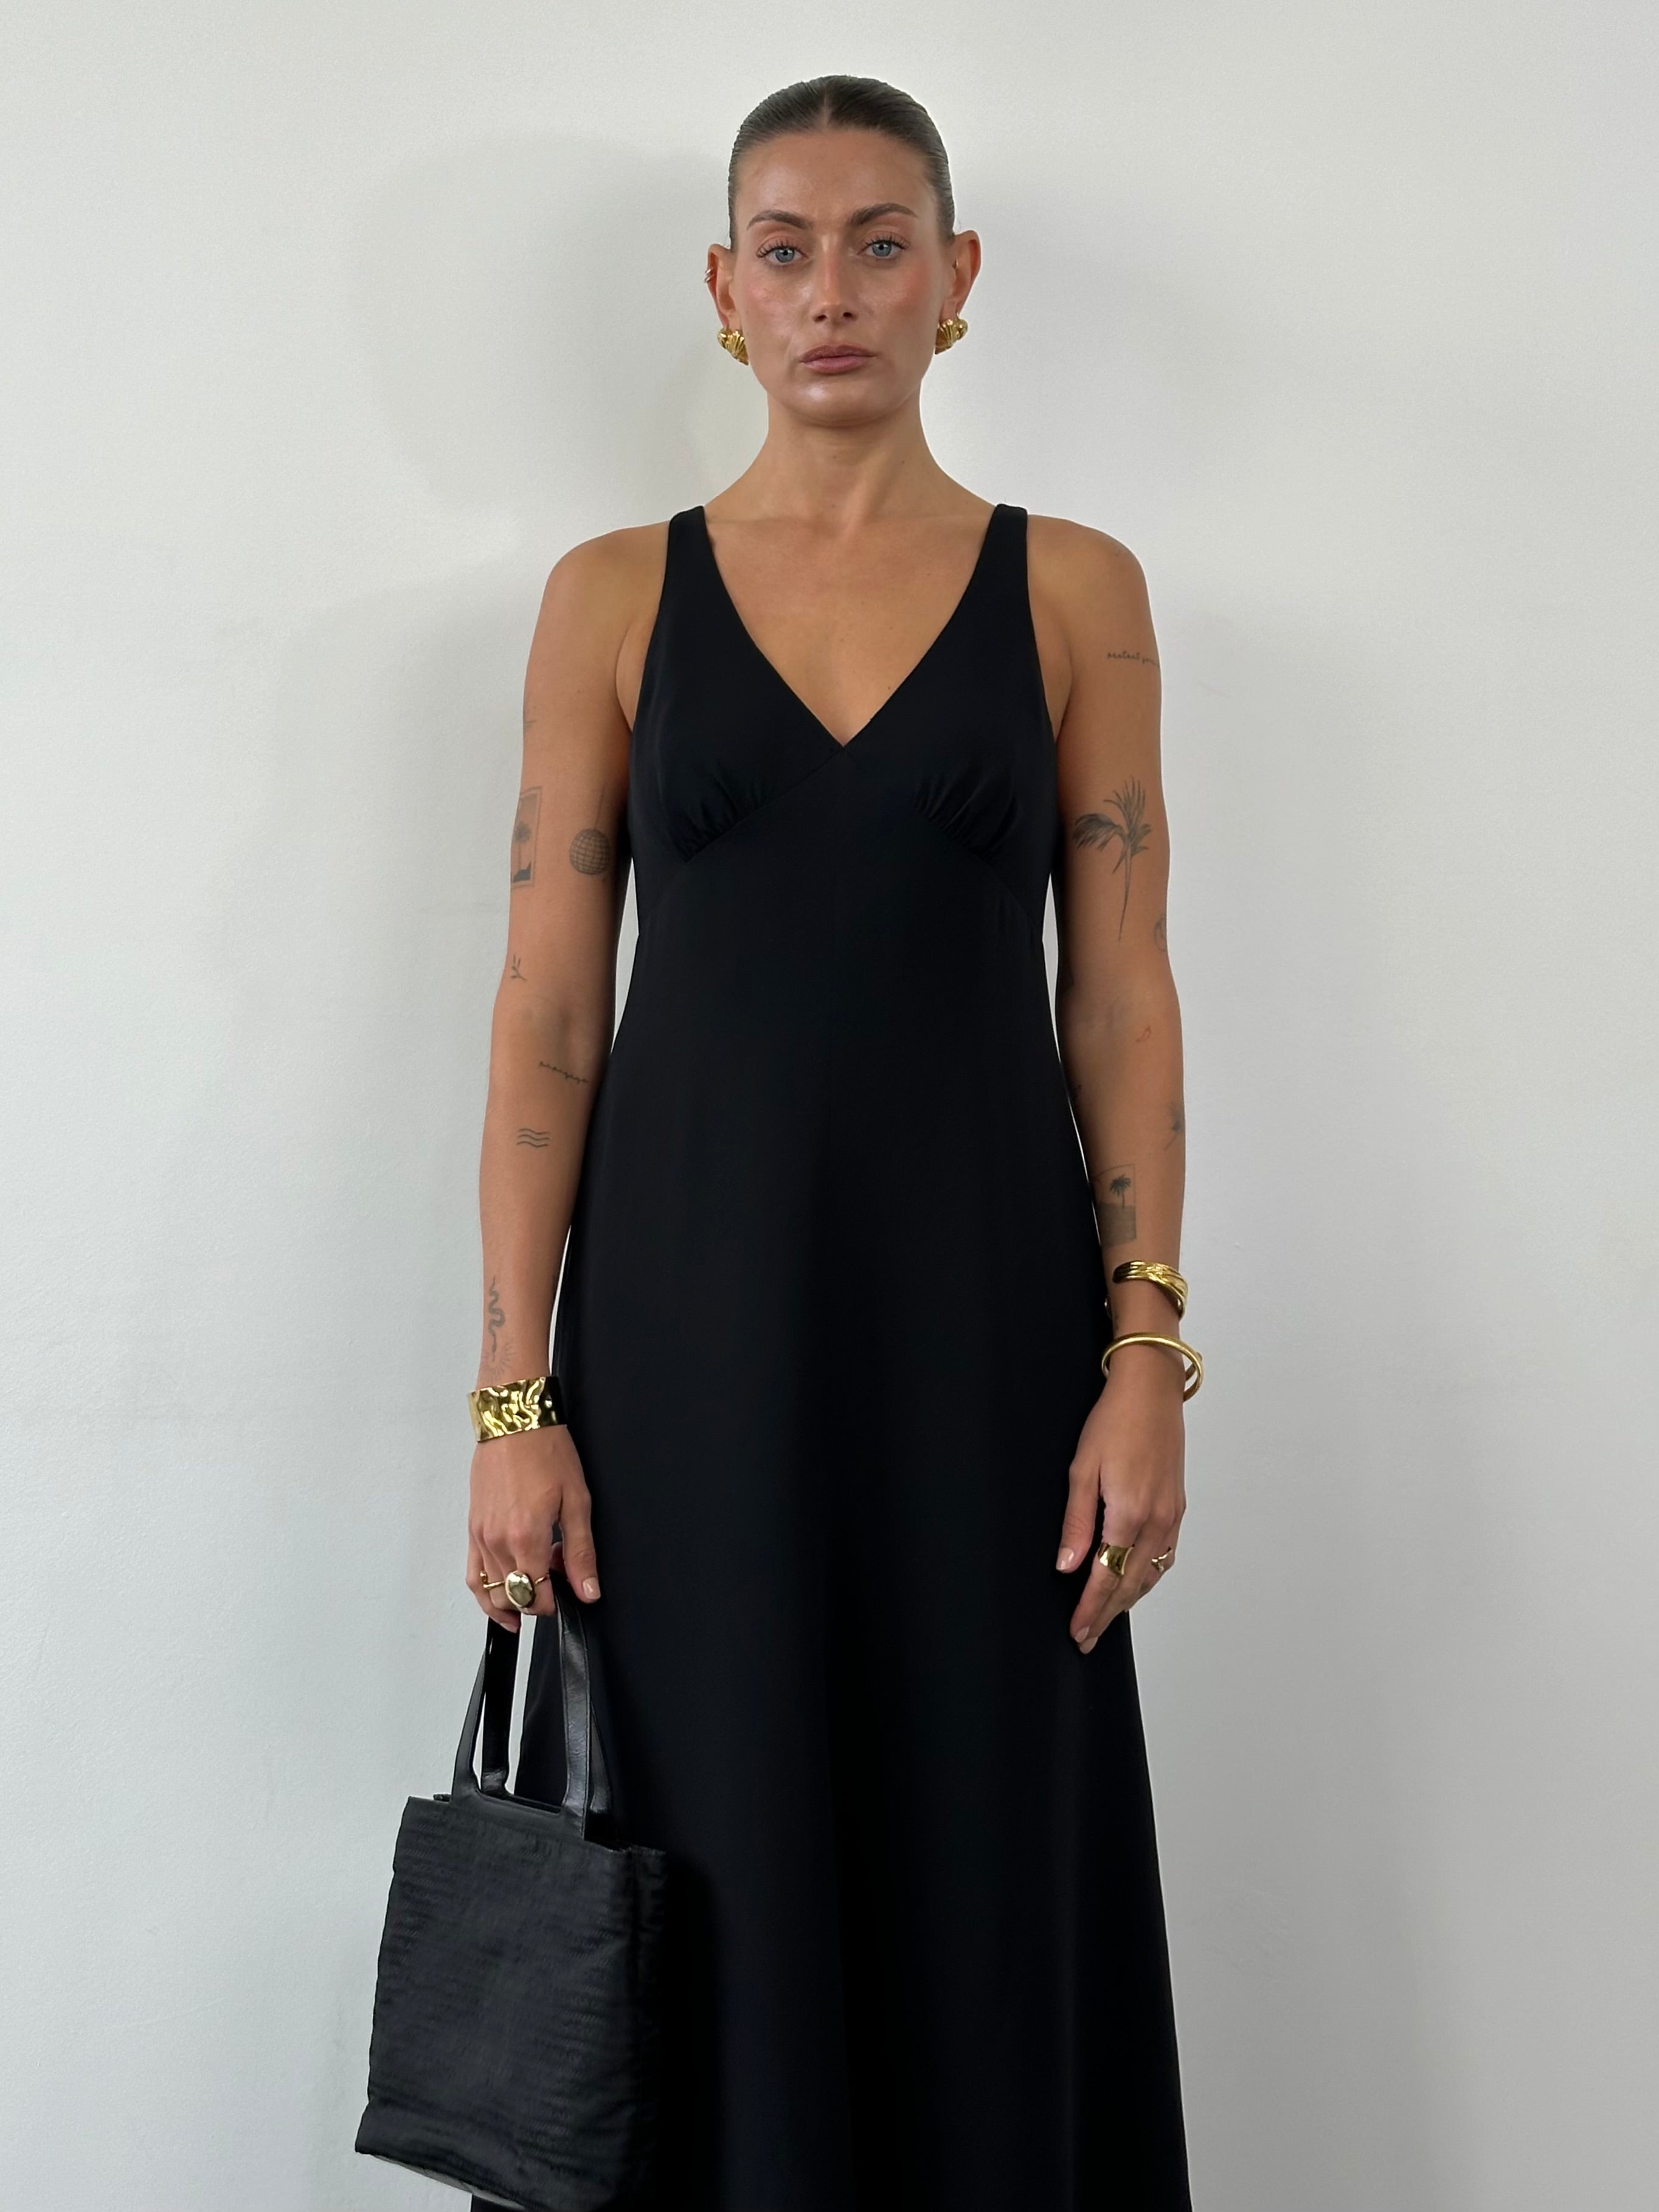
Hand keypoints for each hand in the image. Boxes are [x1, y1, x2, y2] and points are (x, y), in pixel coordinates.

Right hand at [466, 1422, 599, 1630]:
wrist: (514, 1422)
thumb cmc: (545, 1451)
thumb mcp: (576, 1501)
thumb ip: (581, 1552)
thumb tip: (588, 1590)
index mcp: (526, 1537)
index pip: (536, 1596)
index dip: (556, 1601)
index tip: (569, 1587)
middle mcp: (497, 1542)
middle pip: (514, 1597)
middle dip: (539, 1597)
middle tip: (557, 1574)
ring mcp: (480, 1537)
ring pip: (491, 1593)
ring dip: (515, 1598)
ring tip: (533, 1588)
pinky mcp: (472, 1529)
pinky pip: (473, 1576)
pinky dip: (486, 1593)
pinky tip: (502, 1597)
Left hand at [1054, 1347, 1185, 1652]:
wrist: (1151, 1389)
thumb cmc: (1113, 1421)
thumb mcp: (1082, 1469)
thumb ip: (1076, 1523)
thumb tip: (1067, 1566)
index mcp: (1129, 1514)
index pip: (1107, 1578)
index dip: (1091, 1609)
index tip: (1078, 1632)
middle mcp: (1156, 1521)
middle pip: (1131, 1584)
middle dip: (1107, 1614)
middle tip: (1087, 1638)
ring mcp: (1171, 1515)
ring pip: (1151, 1574)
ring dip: (1128, 1600)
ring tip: (1106, 1618)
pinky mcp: (1177, 1506)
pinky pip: (1165, 1555)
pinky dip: (1148, 1577)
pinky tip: (1135, 1582)